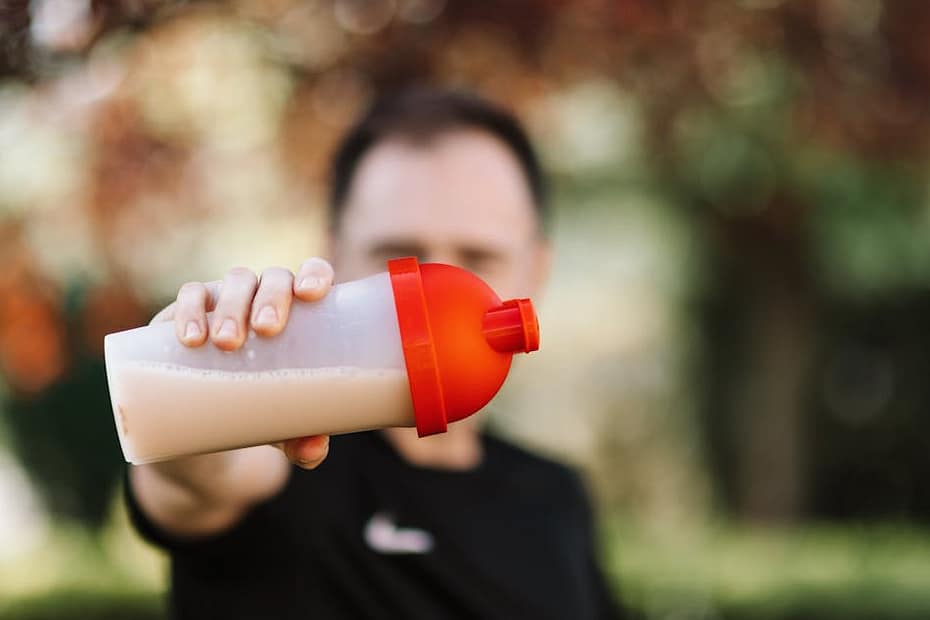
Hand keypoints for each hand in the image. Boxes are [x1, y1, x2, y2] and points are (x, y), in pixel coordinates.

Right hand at [149, 257, 335, 469]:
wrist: (202, 422)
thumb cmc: (259, 409)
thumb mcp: (281, 426)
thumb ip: (302, 438)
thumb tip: (314, 450)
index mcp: (299, 312)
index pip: (313, 274)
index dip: (315, 274)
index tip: (312, 294)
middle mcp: (265, 297)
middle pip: (273, 278)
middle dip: (270, 297)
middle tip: (266, 330)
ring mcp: (226, 300)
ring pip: (234, 282)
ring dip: (231, 305)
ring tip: (226, 341)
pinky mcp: (187, 313)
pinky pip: (190, 296)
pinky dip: (190, 310)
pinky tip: (191, 338)